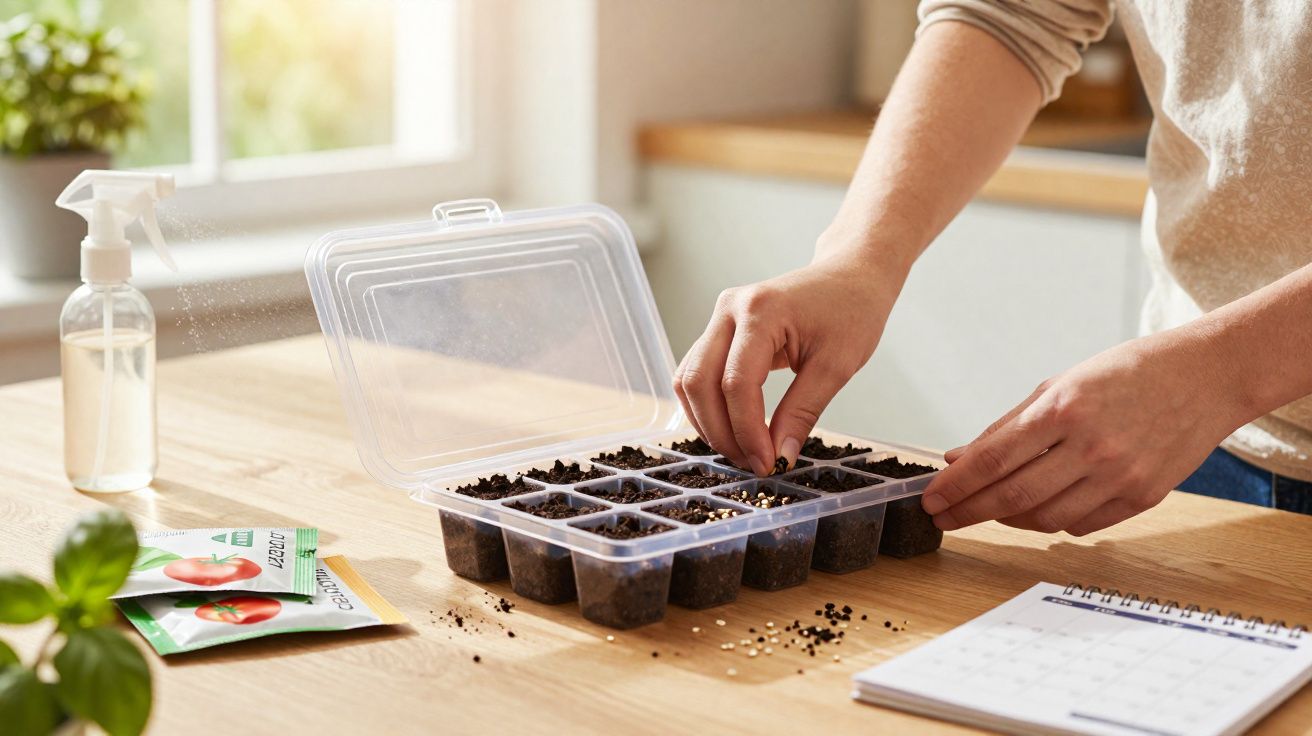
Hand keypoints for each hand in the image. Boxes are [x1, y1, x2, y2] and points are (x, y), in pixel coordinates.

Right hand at [673, 251, 904, 474]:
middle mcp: (729, 309)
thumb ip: (802, 412)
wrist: (851, 276)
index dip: (746, 431)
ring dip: (708, 422)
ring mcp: (719, 317)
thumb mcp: (836, 366)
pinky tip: (733, 429)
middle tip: (752, 463)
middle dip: (721, 432)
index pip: (736, 383)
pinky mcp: (719, 329)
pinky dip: (707, 406)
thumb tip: (779, 457)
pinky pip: (697, 373)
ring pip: (689, 380)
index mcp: (760, 312)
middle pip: (699, 383)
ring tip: (742, 450)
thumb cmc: (851, 311)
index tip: (766, 463)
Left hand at [921, 331, 1247, 535]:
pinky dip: (1052, 521)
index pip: (993, 460)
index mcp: (1063, 409)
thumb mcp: (1059, 385)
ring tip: (991, 509)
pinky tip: (1040, 508)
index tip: (930, 498)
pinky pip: (1081, 525)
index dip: (956, 485)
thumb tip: (958, 459)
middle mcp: (1091, 446)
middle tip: (943, 517)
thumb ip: (1007, 426)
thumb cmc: (1126, 373)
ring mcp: (1120, 475)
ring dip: (1009, 519)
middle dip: (969, 511)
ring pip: (1045, 519)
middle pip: (1013, 496)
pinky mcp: (1143, 497)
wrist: (1205, 377)